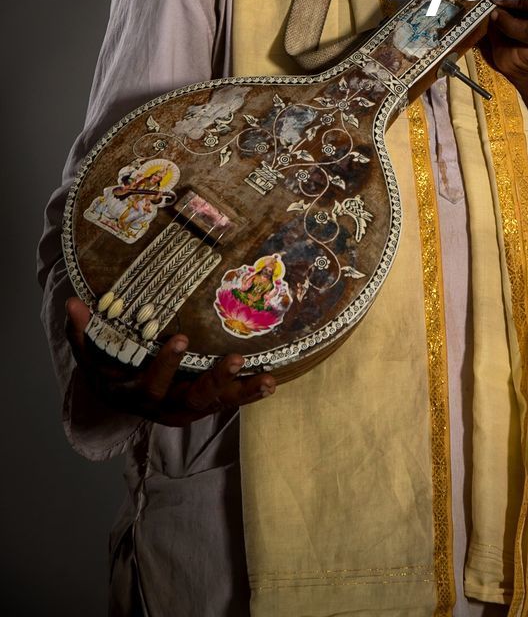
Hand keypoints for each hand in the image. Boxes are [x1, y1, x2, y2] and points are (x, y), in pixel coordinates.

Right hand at [66, 296, 276, 426]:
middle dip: (213, 381)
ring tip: (267, 380)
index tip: (180, 339)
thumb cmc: (108, 366)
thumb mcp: (91, 352)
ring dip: (241, 392)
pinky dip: (249, 394)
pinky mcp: (205, 405)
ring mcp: (187, 408)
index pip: (150, 384)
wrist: (121, 396)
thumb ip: (82, 331)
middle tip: (235, 359)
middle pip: (190, 400)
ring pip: (215, 405)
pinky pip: (228, 402)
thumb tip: (72, 303)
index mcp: (136, 393)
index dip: (165, 365)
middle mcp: (164, 407)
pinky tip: (271, 382)